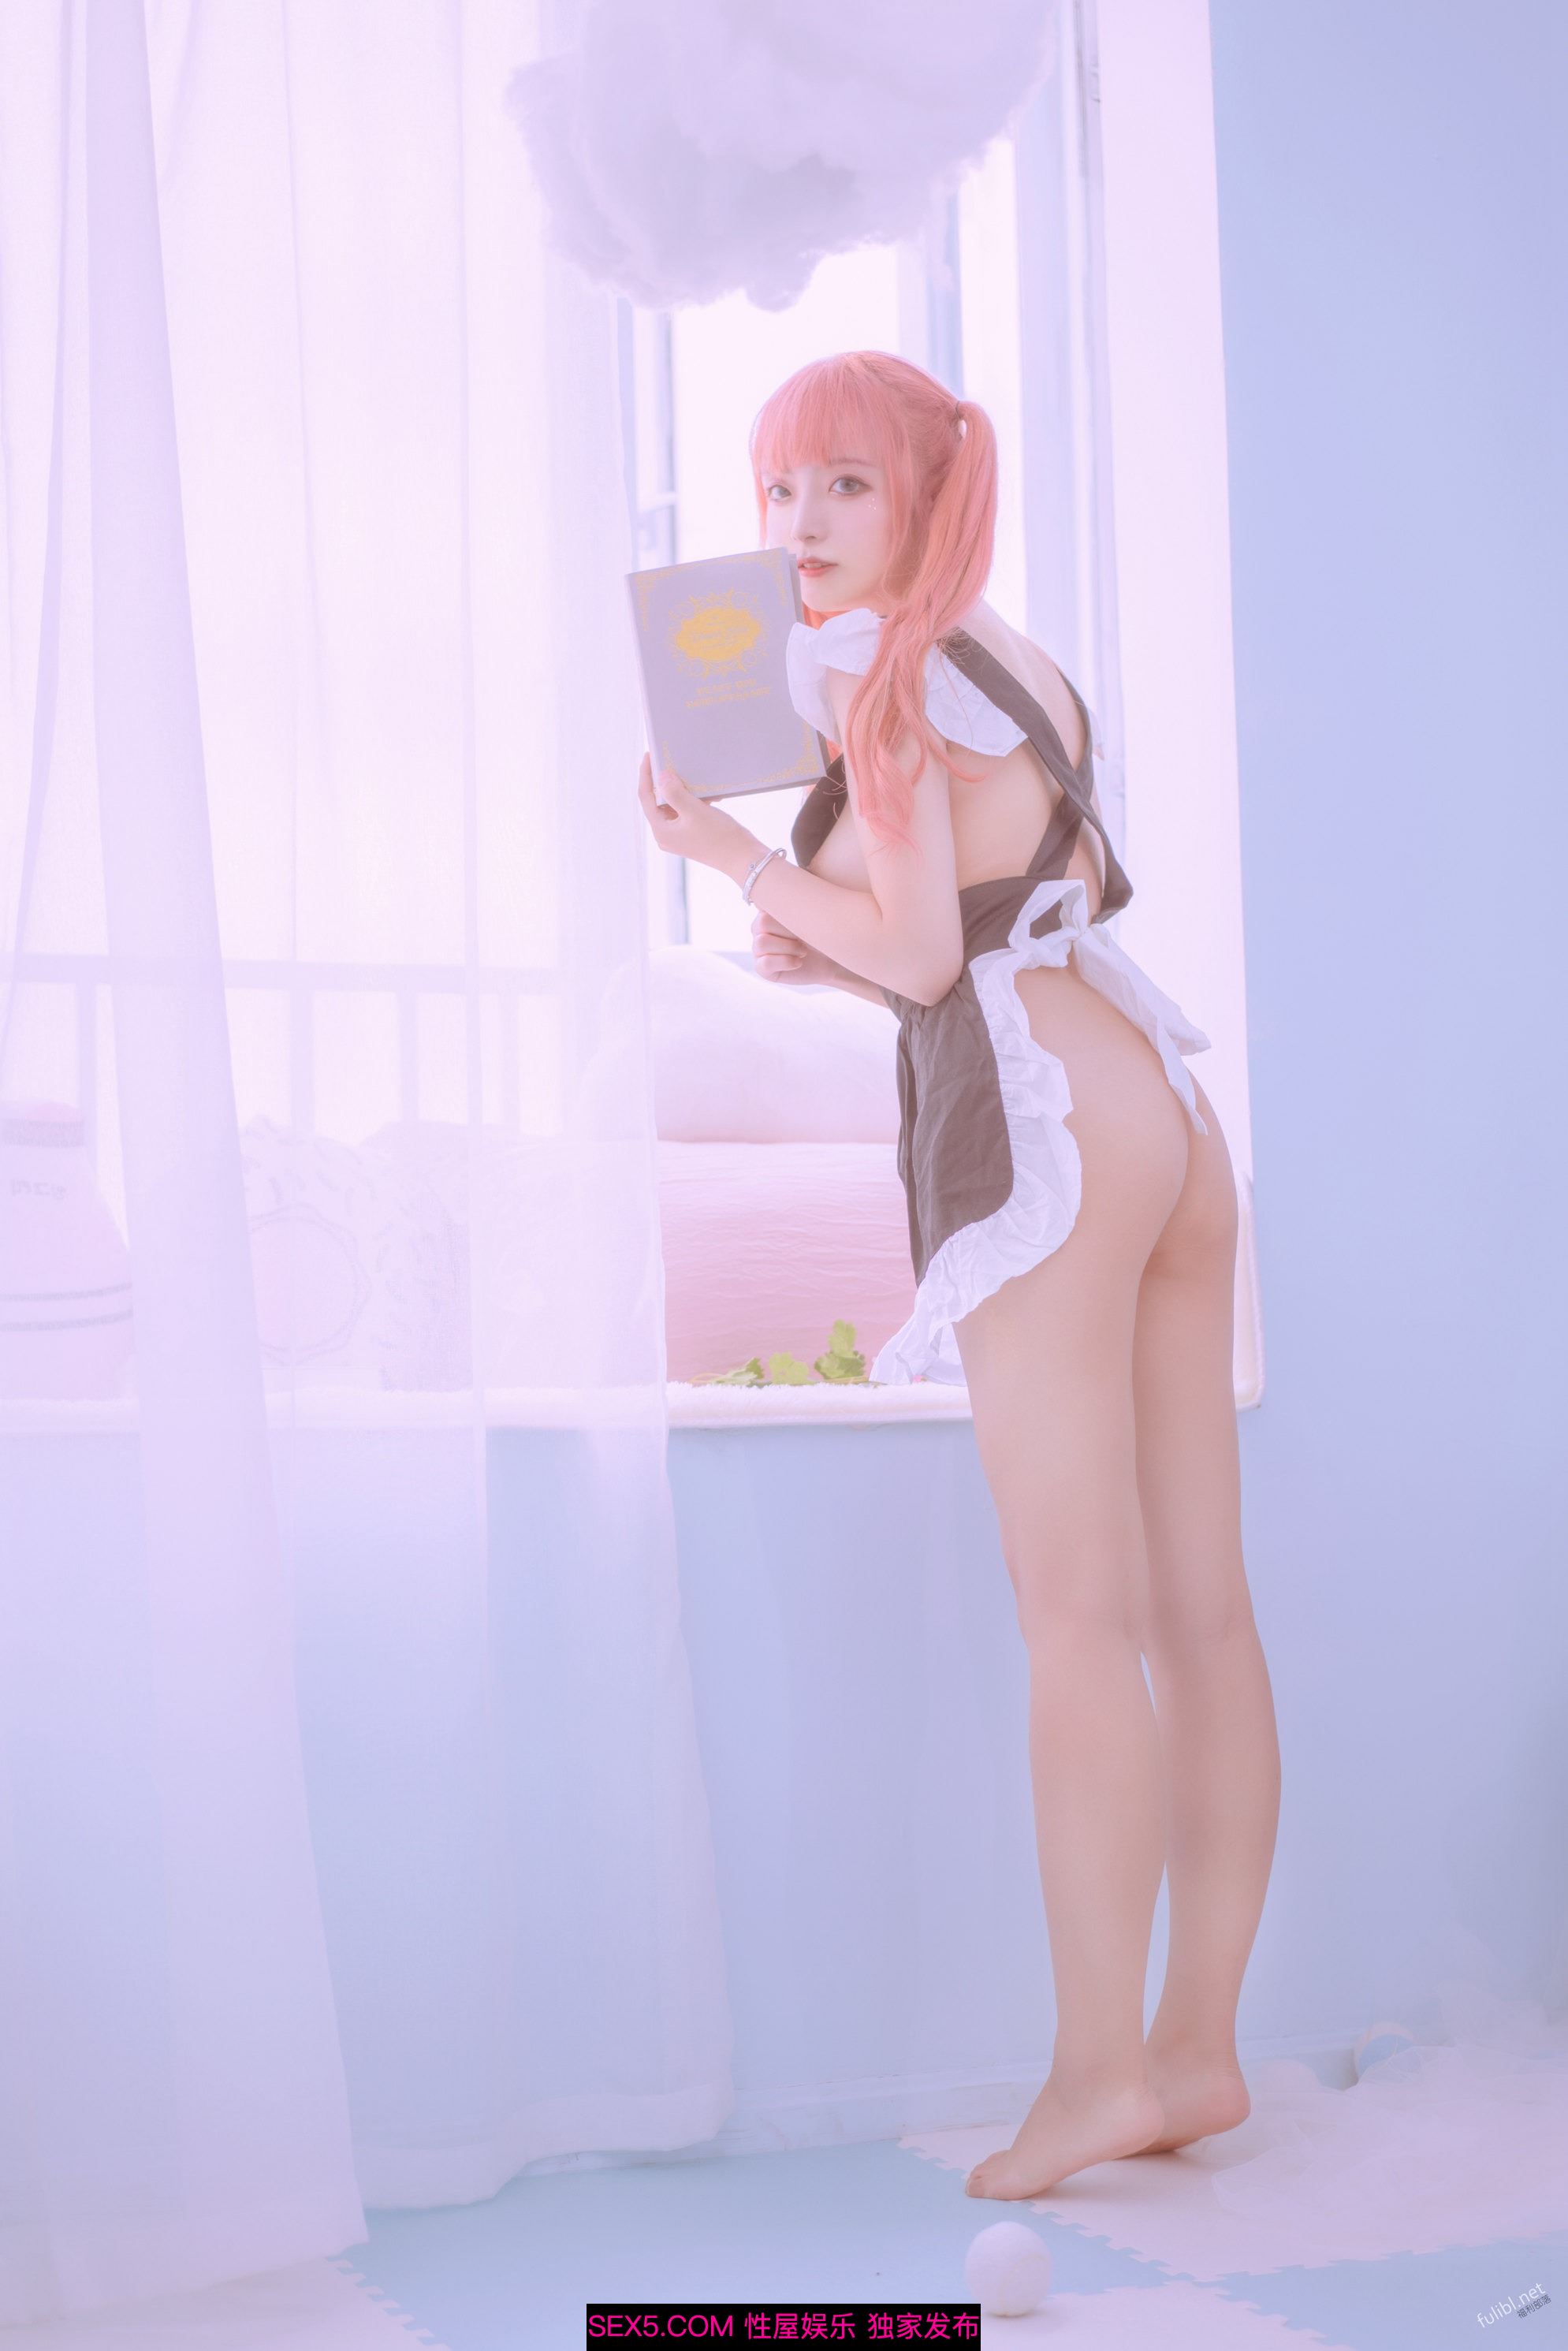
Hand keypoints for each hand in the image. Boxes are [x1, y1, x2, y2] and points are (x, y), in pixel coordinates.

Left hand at [636, 754, 752, 874]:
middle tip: (668, 760)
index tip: (649, 755)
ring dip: (682, 790)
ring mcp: (679, 835)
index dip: (646, 775)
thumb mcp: (694, 810)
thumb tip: (662, 776)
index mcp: (661, 831)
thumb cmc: (719, 836)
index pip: (646, 797)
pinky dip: (693, 800)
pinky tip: (706, 795)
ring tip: (690, 777)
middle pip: (658, 801)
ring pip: (673, 805)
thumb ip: (674, 792)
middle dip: (664, 782)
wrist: (743, 857)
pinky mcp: (692, 834)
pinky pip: (686, 811)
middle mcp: (666, 835)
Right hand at [751, 907, 840, 987]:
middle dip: (788, 932)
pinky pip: (766, 962)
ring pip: (762, 942)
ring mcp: (758, 948)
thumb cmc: (819, 934)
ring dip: (788, 947)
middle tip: (805, 938)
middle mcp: (758, 928)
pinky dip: (786, 961)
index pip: (765, 904)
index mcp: (767, 911)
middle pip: (761, 923)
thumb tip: (770, 897)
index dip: (786, 916)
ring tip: (803, 951)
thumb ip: (791, 904)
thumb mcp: (808, 915)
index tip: (803, 922)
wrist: (829, 959)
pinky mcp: (762, 968)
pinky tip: (798, 962)